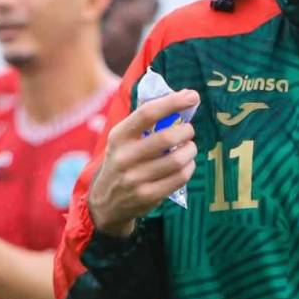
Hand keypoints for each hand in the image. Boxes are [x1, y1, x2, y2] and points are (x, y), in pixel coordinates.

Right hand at [88, 90, 199, 236]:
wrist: (106, 202)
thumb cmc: (122, 161)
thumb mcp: (123, 139)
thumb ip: (146, 120)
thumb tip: (183, 96)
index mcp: (119, 136)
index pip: (147, 113)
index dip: (173, 102)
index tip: (192, 96)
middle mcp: (125, 157)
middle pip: (166, 138)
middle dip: (186, 131)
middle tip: (189, 130)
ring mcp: (135, 179)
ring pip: (177, 160)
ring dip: (190, 150)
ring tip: (189, 148)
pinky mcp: (148, 196)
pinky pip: (179, 178)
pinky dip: (189, 168)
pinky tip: (187, 164)